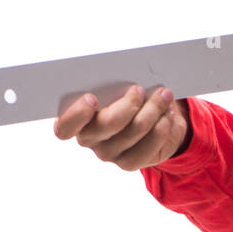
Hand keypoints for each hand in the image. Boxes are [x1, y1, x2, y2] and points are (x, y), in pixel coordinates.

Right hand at [54, 84, 191, 170]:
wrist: (151, 117)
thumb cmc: (124, 95)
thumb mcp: (114, 84)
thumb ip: (110, 81)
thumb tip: (122, 69)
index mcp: (76, 119)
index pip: (65, 127)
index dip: (76, 114)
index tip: (91, 97)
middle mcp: (89, 139)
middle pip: (108, 124)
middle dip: (130, 103)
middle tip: (140, 89)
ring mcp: (109, 153)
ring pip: (134, 131)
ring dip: (153, 110)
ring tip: (163, 95)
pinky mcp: (130, 162)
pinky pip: (149, 146)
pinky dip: (162, 127)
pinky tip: (167, 115)